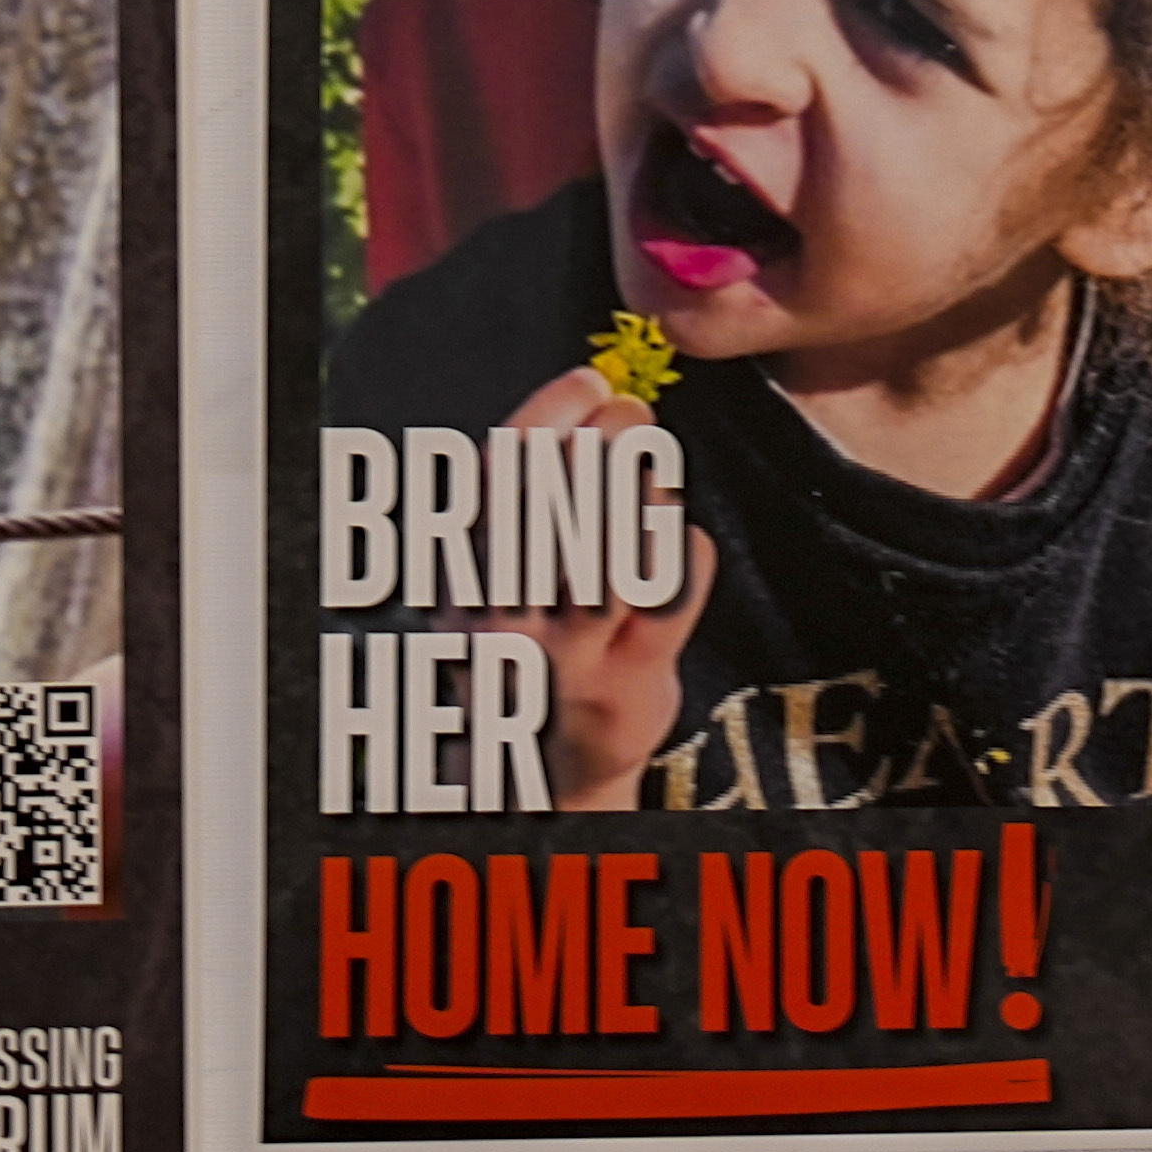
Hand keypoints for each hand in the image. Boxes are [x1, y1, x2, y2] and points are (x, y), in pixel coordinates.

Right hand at [501, 362, 714, 807]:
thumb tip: (582, 399)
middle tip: (635, 413)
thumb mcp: (494, 580)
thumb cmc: (524, 648)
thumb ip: (523, 505)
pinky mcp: (629, 684)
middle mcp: (506, 622)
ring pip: (623, 550)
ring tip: (654, 469)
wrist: (540, 773)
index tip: (589, 379)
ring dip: (649, 490)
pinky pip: (674, 592)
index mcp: (464, 581)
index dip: (552, 412)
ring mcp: (569, 658)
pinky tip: (680, 539)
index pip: (502, 476)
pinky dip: (686, 547)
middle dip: (610, 440)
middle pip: (565, 505)